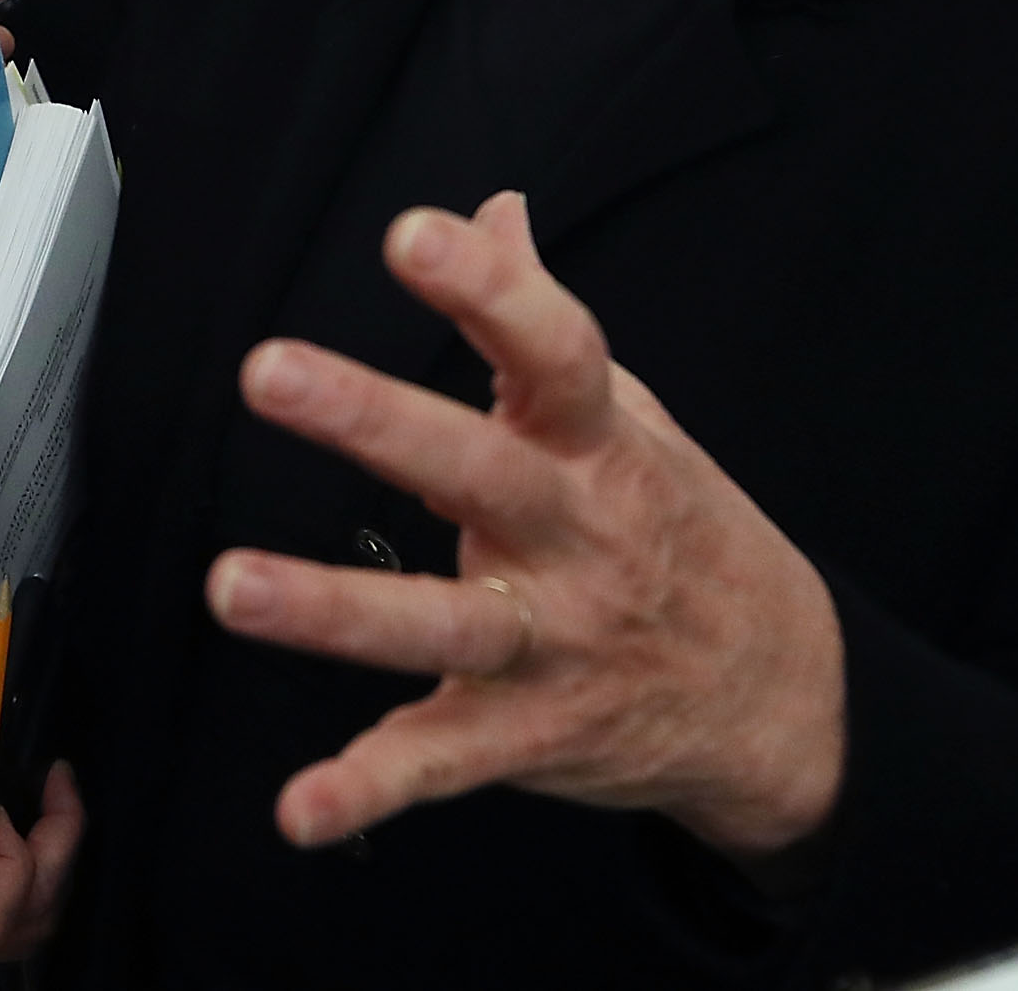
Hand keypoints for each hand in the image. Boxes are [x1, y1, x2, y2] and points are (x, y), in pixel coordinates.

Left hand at [203, 191, 845, 859]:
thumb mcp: (628, 418)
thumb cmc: (679, 531)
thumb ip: (539, 315)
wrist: (785, 695)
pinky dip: (370, 790)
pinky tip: (299, 809)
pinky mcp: (528, 734)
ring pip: (443, 622)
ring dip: (335, 609)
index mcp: (597, 445)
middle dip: (375, 420)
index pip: (552, 350)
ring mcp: (555, 641)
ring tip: (231, 586)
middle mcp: (576, 536)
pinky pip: (443, 764)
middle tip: (267, 370)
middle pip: (477, 468)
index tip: (415, 233)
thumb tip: (496, 208)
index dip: (488, 290)